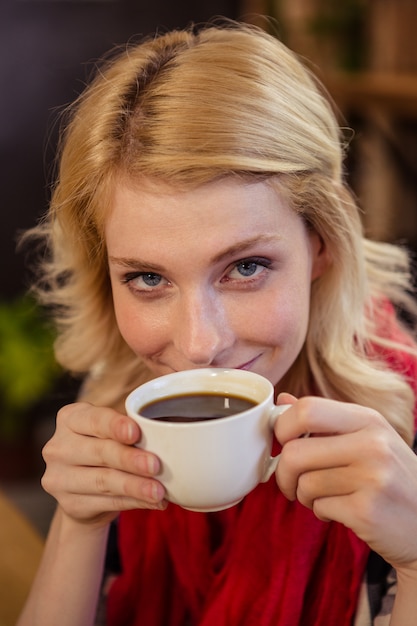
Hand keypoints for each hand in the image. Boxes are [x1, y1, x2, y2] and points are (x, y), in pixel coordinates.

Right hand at [41, 402, 165, 525]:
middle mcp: (58, 446)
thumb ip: (130, 431)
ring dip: (136, 486)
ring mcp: (59, 477)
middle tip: (156, 465)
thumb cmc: (105, 448)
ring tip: (159, 490)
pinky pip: (107, 503)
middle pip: (100, 452)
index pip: (93, 419)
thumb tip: (166, 438)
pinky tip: (153, 502)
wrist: (83, 489)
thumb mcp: (111, 432)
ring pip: (104, 481)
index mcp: (70, 418)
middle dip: (130, 459)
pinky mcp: (69, 504)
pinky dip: (134, 502)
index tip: (135, 432)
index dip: (114, 426)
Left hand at [274, 394, 416, 570]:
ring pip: (304, 484)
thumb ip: (323, 420)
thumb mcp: (366, 438)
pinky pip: (319, 507)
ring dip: (305, 496)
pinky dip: (322, 512)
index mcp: (368, 419)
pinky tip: (341, 511)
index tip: (283, 443)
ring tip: (326, 497)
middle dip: (283, 472)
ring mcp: (372, 478)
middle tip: (290, 481)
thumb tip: (282, 400)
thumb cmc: (390, 477)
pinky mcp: (367, 512)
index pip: (307, 409)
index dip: (283, 426)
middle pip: (295, 451)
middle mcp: (372, 444)